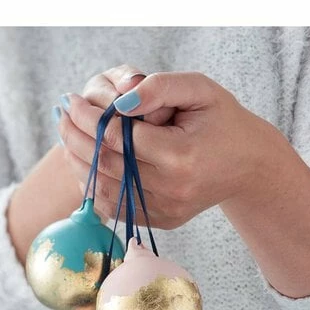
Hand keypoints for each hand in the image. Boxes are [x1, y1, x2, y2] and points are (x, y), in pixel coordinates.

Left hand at [57, 71, 279, 228]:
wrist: (248, 166)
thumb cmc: (223, 121)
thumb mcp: (200, 90)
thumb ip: (158, 88)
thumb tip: (117, 102)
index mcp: (181, 156)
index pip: (118, 137)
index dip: (88, 117)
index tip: (71, 100)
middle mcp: (172, 189)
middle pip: (107, 165)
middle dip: (76, 138)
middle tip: (61, 116)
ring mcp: (167, 210)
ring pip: (106, 190)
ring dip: (80, 163)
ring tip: (67, 137)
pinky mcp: (163, 221)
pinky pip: (118, 208)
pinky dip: (96, 188)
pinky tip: (86, 164)